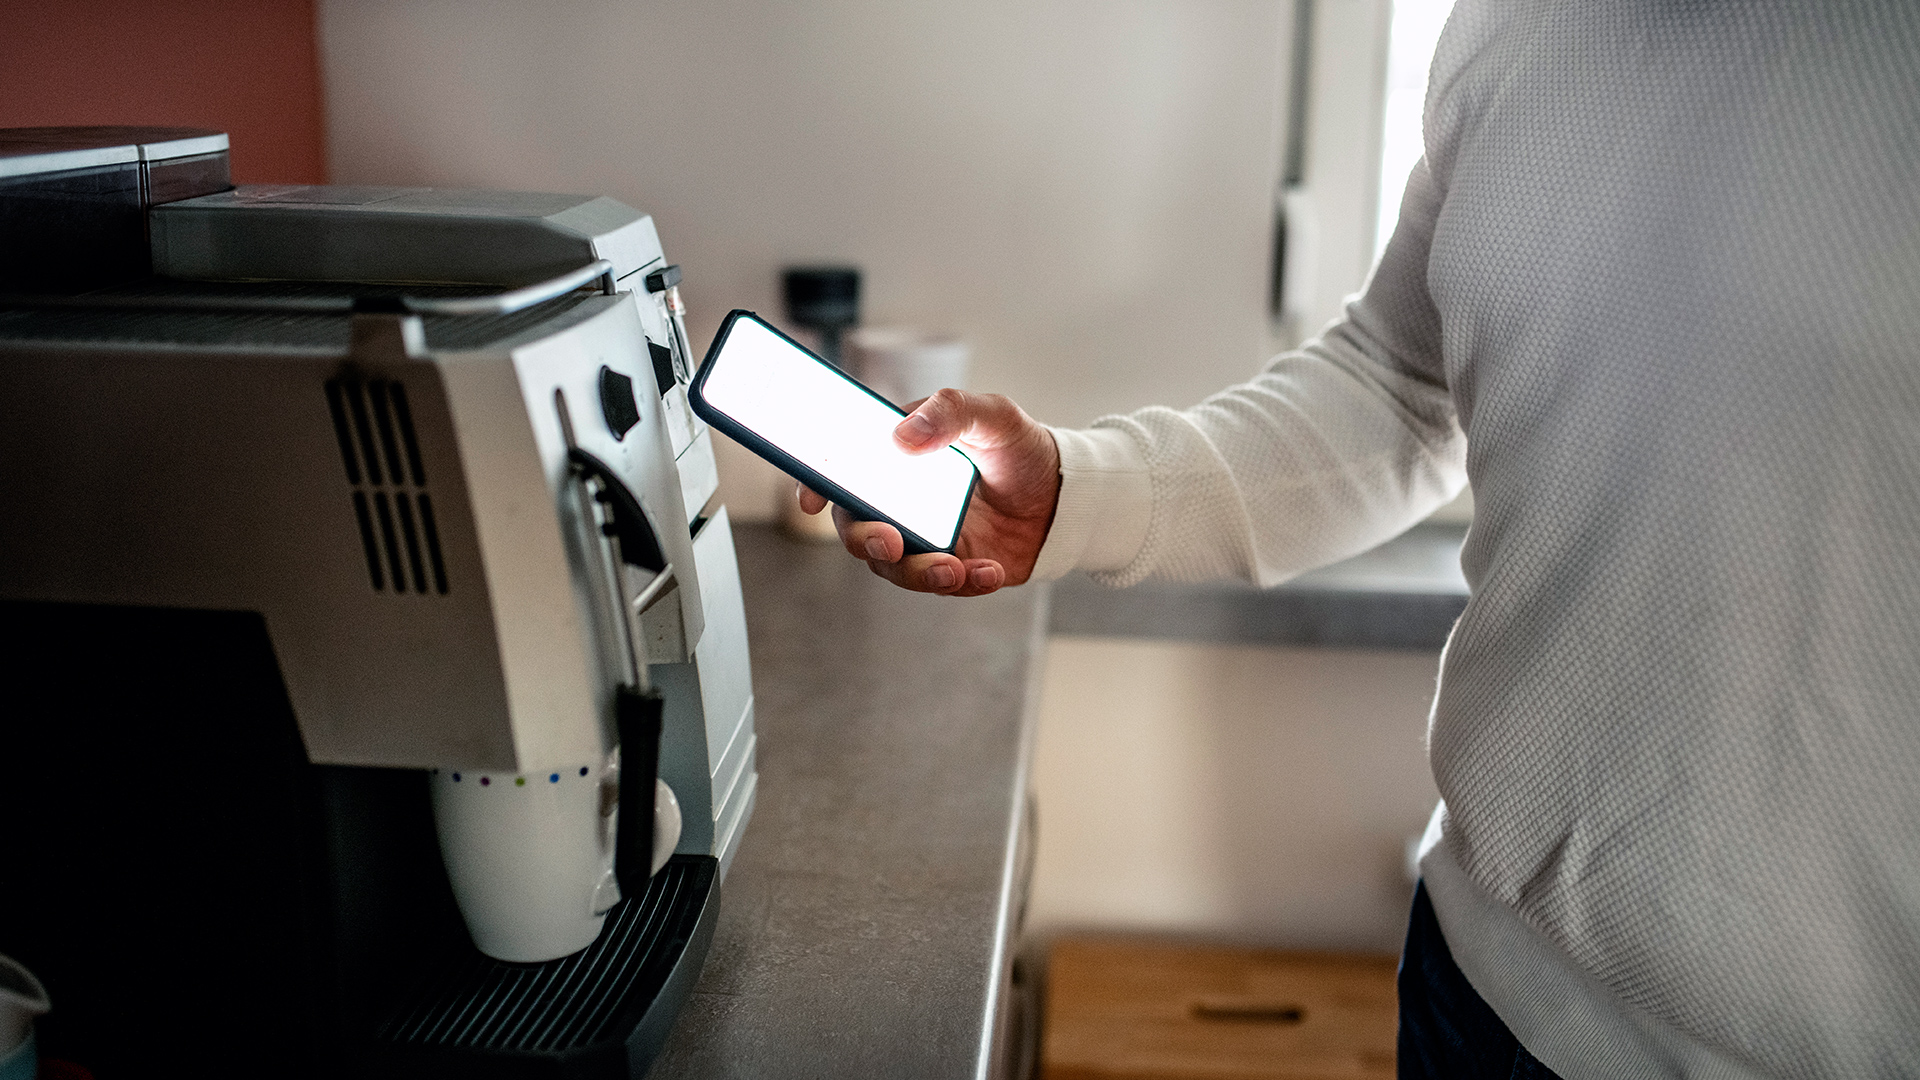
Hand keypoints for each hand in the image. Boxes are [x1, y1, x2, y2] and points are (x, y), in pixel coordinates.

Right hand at [797, 389, 1059, 595]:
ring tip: (954, 569)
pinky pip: (943, 583)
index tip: (810, 501)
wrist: (1066, 494)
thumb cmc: (1019, 448)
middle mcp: (900, 502)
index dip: (816, 484)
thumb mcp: (993, 415)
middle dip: (865, 539)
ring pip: (895, 566)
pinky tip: (991, 571)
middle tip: (890, 542)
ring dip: (918, 572)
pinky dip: (964, 582)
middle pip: (857, 527)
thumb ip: (950, 412)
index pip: (842, 470)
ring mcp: (924, 538)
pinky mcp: (952, 567)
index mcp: (897, 458)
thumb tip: (904, 437)